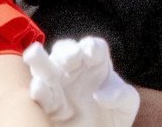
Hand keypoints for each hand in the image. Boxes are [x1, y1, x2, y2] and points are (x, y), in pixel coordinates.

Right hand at [24, 36, 139, 126]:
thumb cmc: (115, 114)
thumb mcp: (127, 103)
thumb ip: (121, 95)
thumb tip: (102, 95)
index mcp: (96, 62)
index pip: (92, 47)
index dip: (91, 47)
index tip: (91, 54)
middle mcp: (74, 68)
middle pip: (65, 50)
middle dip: (66, 51)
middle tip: (69, 58)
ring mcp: (58, 84)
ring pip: (45, 66)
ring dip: (39, 59)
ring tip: (34, 54)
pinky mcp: (47, 104)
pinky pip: (39, 94)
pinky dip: (37, 90)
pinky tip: (39, 88)